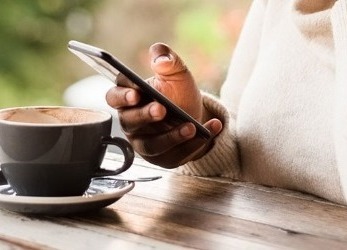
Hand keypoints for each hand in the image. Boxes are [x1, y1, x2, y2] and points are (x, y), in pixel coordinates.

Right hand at [106, 43, 221, 167]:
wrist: (194, 115)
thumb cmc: (178, 93)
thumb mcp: (176, 73)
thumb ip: (168, 60)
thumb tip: (161, 58)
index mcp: (129, 98)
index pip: (115, 97)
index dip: (122, 96)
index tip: (136, 93)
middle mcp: (132, 123)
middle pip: (130, 122)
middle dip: (145, 116)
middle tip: (161, 109)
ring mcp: (145, 143)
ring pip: (152, 145)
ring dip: (171, 137)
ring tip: (191, 127)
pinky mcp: (162, 158)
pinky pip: (175, 155)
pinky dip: (193, 145)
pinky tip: (210, 131)